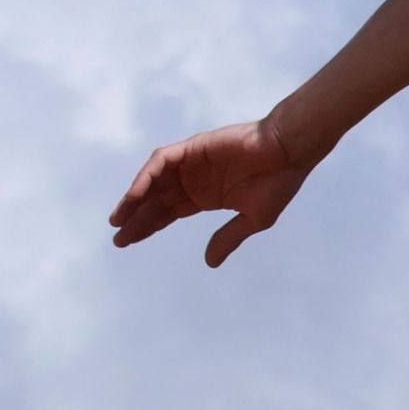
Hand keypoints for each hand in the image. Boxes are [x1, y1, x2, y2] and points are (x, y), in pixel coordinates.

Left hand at [110, 118, 313, 266]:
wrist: (291, 151)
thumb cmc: (280, 181)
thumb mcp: (254, 218)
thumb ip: (228, 238)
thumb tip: (209, 263)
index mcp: (205, 196)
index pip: (167, 213)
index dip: (147, 226)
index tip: (127, 242)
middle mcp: (194, 179)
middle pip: (155, 200)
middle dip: (135, 218)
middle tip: (118, 238)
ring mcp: (192, 162)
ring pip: (153, 180)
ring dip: (134, 199)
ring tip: (119, 220)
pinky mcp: (193, 147)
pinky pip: (161, 162)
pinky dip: (145, 178)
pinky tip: (135, 197)